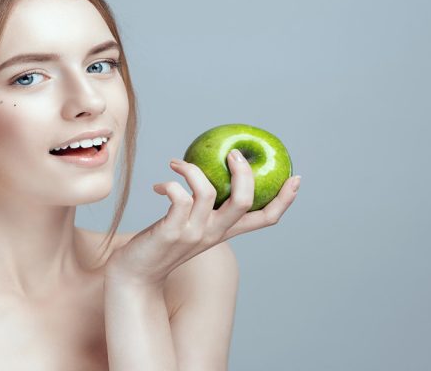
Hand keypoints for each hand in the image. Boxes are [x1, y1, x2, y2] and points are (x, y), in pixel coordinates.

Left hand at [105, 149, 300, 286]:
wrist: (135, 276)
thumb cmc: (160, 246)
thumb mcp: (190, 226)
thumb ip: (202, 208)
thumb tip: (205, 170)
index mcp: (224, 232)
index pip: (265, 219)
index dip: (284, 200)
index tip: (295, 178)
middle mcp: (214, 234)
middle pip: (245, 201)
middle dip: (243, 172)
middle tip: (232, 153)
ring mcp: (194, 234)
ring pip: (208, 192)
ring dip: (192, 170)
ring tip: (177, 164)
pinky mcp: (171, 232)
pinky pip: (178, 198)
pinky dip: (170, 184)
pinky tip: (158, 186)